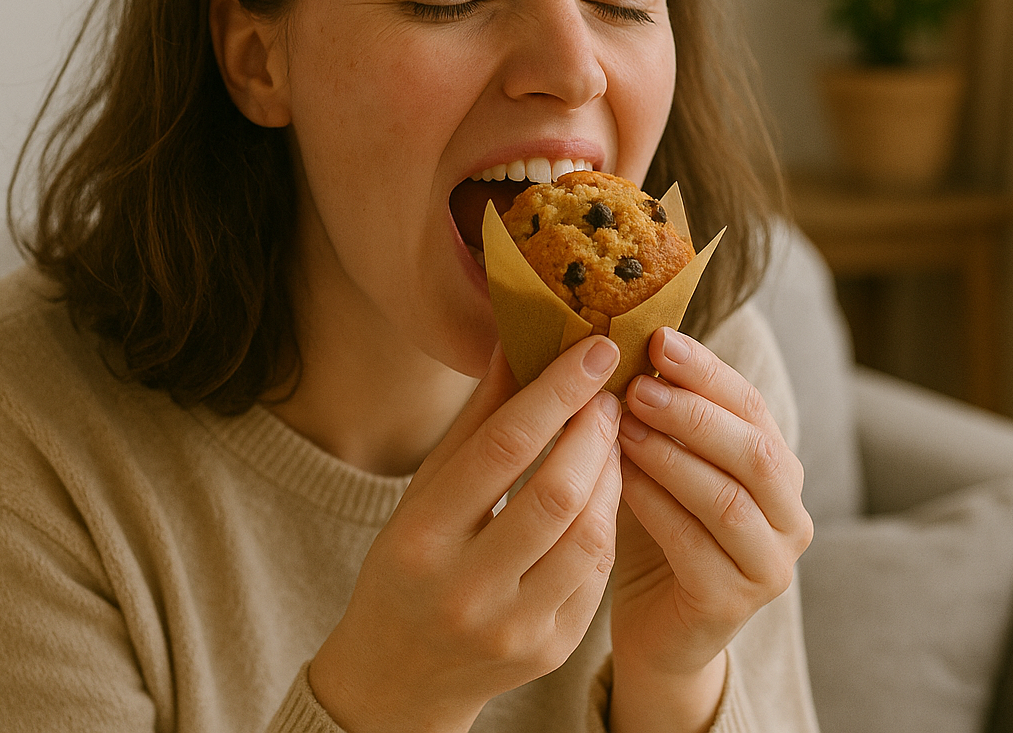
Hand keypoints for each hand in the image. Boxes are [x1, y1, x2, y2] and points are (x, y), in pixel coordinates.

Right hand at [309, 337, 624, 732]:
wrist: (400, 674)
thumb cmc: (411, 562)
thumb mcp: (426, 490)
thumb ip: (477, 420)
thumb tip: (520, 338)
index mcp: (421, 537)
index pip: (502, 448)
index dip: (556, 392)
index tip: (595, 349)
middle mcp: (464, 589)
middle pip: (556, 493)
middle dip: (594, 432)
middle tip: (609, 394)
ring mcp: (512, 628)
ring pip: (590, 537)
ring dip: (612, 475)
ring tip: (610, 438)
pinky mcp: (550, 651)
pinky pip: (597, 575)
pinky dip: (607, 522)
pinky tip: (605, 490)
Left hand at [608, 327, 812, 732]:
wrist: (655, 631)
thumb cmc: (654, 530)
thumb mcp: (660, 462)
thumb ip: (658, 412)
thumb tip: (616, 336)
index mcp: (777, 469)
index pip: (751, 406)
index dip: (707, 371)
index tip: (657, 339)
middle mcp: (790, 516)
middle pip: (755, 451)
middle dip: (694, 412)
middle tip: (637, 386)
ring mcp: (770, 565)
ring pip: (728, 499)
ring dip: (672, 456)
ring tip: (621, 427)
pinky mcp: (734, 604)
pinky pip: (696, 547)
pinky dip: (656, 507)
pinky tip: (619, 481)